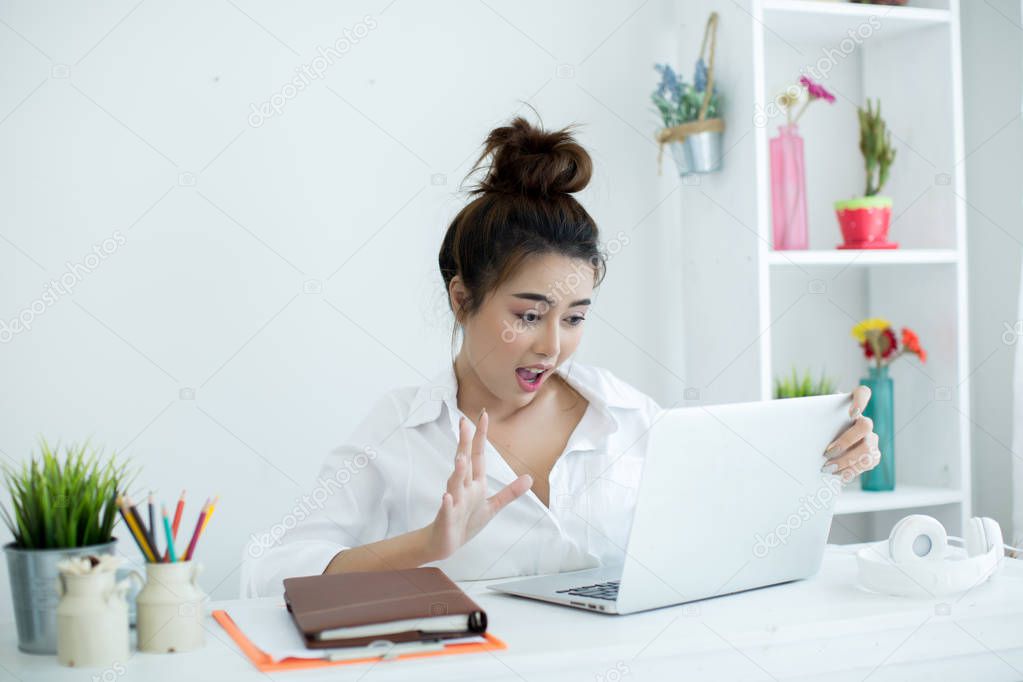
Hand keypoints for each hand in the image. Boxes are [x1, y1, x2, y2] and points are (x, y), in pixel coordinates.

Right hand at [425, 409, 532, 560]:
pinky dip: (447, 503)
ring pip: (455, 484)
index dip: (480, 436)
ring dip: (458, 471)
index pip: (478, 455)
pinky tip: (446, 496)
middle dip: (465, 443)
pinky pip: (446, 509)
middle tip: (464, 423)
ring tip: (461, 458)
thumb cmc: (466, 521)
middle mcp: (463, 488)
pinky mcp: (446, 518)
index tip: (483, 415)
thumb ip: (510, 492)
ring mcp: (454, 502)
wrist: (445, 543)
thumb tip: (530, 478)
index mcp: (474, 483)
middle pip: (464, 462)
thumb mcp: (492, 507)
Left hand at [821, 385, 879, 482]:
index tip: (851, 413)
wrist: (828, 453)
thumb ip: (816, 418)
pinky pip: (868, 464)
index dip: (861, 400)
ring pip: (868, 448)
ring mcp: (872, 439)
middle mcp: (865, 422)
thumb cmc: (820, 434)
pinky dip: (852, 471)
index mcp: (852, 408)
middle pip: (865, 426)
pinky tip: (839, 475)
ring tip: (829, 468)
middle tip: (827, 452)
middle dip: (846, 441)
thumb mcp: (818, 424)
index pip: (863, 393)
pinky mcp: (874, 455)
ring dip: (847, 460)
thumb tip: (798, 417)